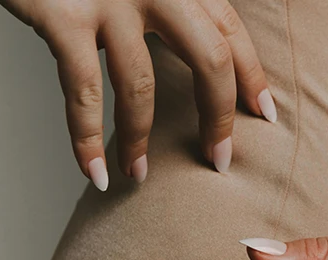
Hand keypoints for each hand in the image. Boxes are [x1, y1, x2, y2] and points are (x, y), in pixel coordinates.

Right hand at [0, 0, 276, 187]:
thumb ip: (161, 6)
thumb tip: (188, 58)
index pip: (229, 28)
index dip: (251, 74)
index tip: (264, 114)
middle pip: (208, 59)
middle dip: (217, 119)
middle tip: (218, 162)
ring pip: (141, 86)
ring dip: (140, 141)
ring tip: (138, 176)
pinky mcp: (63, 17)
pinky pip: (82, 93)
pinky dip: (87, 141)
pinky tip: (94, 173)